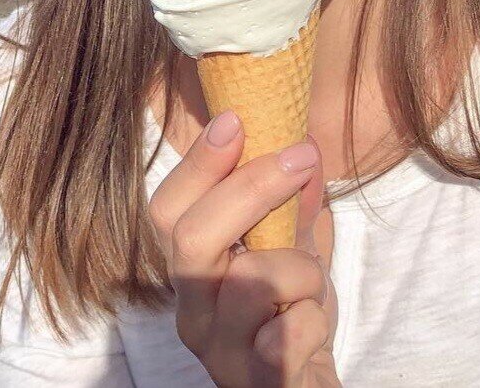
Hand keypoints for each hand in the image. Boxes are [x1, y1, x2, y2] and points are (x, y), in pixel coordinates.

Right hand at [147, 110, 338, 386]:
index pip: (167, 210)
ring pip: (252, 282)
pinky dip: (312, 319)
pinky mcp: (254, 383)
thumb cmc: (291, 314)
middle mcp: (191, 309)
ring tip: (311, 283)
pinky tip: (309, 325)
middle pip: (193, 238)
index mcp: (190, 269)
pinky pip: (285, 335)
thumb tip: (304, 149)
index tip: (235, 119)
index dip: (198, 162)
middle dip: (252, 187)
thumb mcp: (290, 250)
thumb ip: (291, 205)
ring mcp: (218, 351)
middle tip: (302, 156)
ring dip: (301, 269)